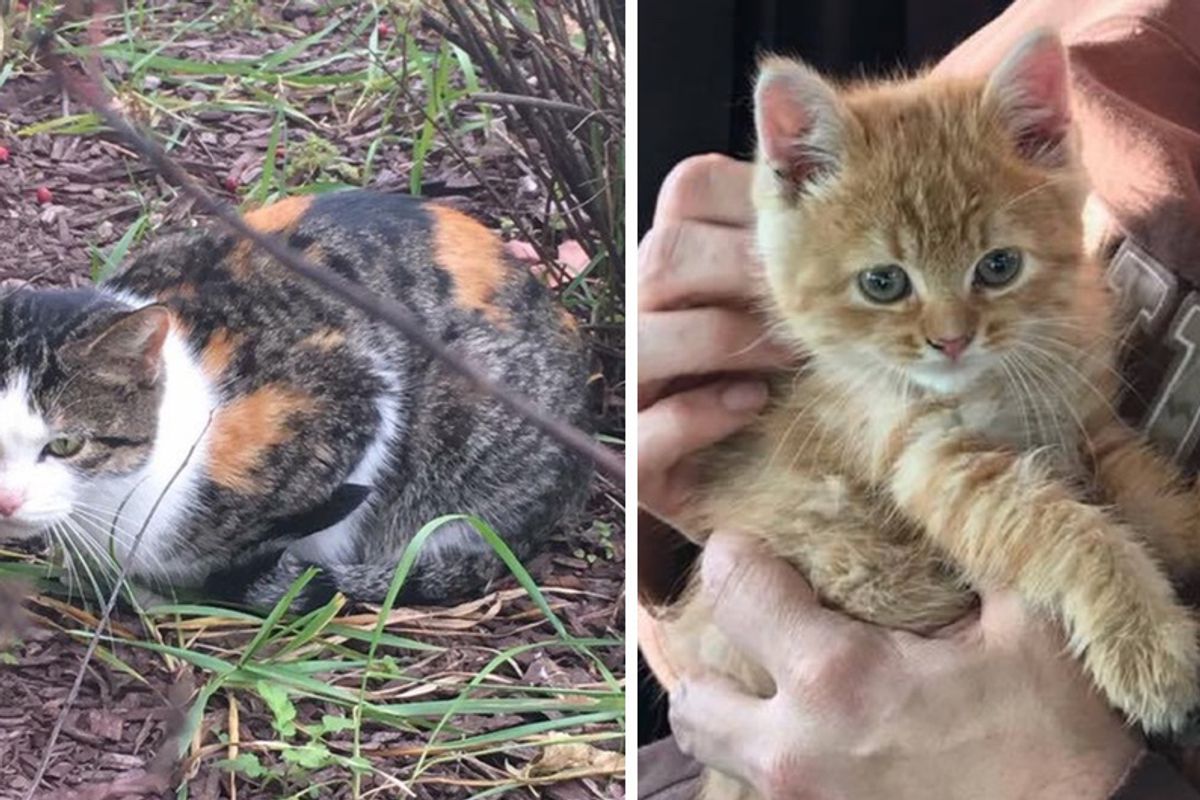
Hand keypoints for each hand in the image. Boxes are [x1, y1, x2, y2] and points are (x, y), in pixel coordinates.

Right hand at [637, 154, 791, 524]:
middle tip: (807, 300)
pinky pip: (643, 431)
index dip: (747, 198)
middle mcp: (647, 318)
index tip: (806, 229)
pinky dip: (697, 415)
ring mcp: (636, 389)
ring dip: (719, 341)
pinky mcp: (639, 462)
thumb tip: (829, 156)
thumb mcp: (820, 305)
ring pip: (641, 338)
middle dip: (740, 273)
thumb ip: (817, 240)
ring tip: (783, 361)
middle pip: (660, 257)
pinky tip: (750, 407)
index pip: (688, 190)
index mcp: (686, 263)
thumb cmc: (810, 379)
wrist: (789, 493)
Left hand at [670, 532, 1143, 799]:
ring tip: (767, 672)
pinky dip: (758, 746)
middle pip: (691, 689)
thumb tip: (928, 473)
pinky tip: (804, 723)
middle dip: (711, 645)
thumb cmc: (1058, 739)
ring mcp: (798, 799)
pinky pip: (749, 782)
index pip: (728, 586)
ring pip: (708, 744)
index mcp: (836, 676)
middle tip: (751, 617)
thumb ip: (968, 541)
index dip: (735, 552)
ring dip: (725, 704)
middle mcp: (795, 746)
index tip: (757, 544)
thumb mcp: (1030, 622)